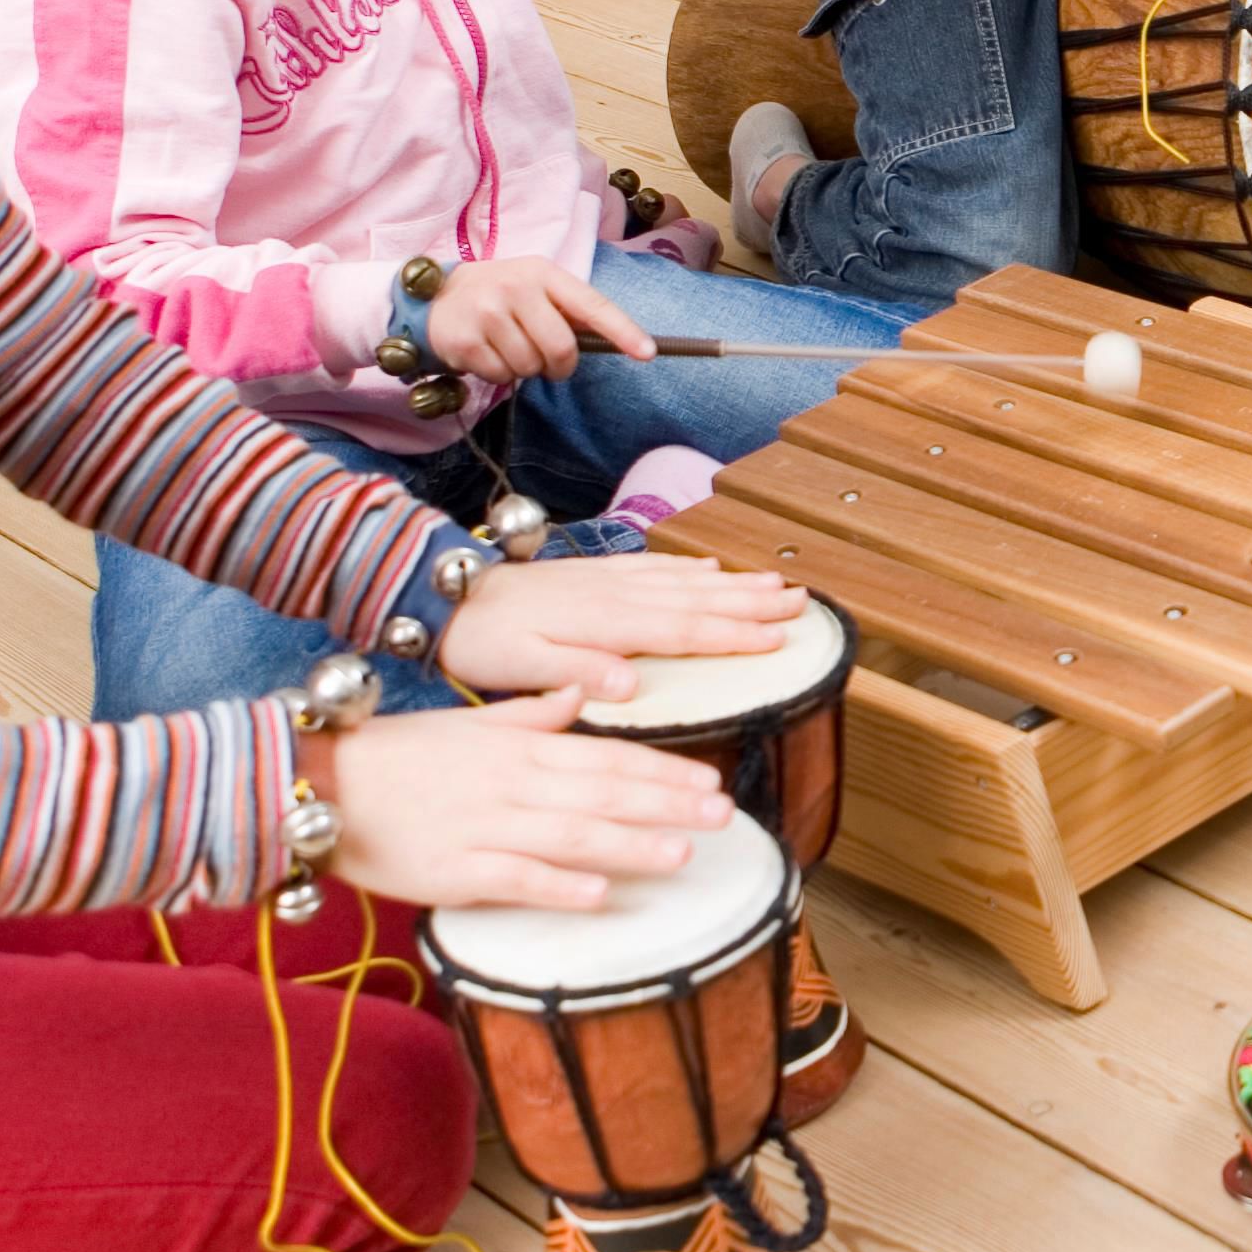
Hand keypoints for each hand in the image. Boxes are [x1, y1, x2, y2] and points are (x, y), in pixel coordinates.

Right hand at [315, 690, 739, 911]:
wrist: (321, 784)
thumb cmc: (399, 757)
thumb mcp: (472, 724)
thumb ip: (532, 713)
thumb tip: (581, 691)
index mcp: (520, 747)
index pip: (607, 758)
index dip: (663, 772)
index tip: (711, 783)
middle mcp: (512, 784)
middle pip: (603, 794)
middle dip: (666, 805)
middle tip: (723, 816)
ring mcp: (484, 828)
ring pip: (571, 837)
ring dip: (629, 845)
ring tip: (681, 855)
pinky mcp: (454, 872)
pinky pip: (514, 879)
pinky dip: (557, 887)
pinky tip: (599, 897)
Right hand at [428, 256, 644, 382]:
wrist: (437, 297)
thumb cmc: (501, 296)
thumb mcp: (536, 288)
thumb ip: (570, 310)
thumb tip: (617, 341)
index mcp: (544, 273)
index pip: (592, 304)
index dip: (622, 331)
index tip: (647, 353)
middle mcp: (516, 287)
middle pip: (561, 348)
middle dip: (559, 365)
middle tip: (547, 361)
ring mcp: (487, 312)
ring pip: (530, 367)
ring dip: (525, 369)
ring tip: (508, 346)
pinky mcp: (464, 339)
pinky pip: (501, 376)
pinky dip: (499, 374)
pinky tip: (486, 352)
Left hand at [436, 552, 817, 698]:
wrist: (450, 597)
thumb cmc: (485, 640)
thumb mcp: (523, 667)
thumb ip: (578, 673)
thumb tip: (629, 684)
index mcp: (606, 623)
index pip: (684, 630)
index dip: (734, 634)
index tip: (779, 637)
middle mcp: (617, 595)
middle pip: (699, 599)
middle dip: (753, 602)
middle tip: (801, 602)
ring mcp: (610, 580)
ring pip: (686, 580)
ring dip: (734, 583)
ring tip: (776, 583)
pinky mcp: (597, 575)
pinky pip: (657, 567)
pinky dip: (690, 568)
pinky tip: (711, 569)